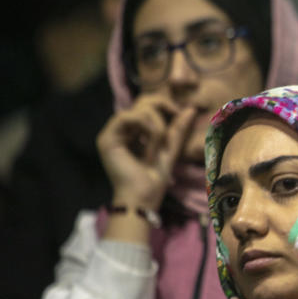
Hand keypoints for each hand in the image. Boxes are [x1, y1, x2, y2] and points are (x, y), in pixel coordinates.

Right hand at [97, 95, 196, 212]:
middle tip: (172, 128)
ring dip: (157, 127)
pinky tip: (150, 147)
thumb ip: (178, 128)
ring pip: (139, 109)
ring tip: (158, 147)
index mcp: (134, 130)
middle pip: (143, 101)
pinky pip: (129, 117)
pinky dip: (146, 130)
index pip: (148, 104)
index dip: (165, 104)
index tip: (179, 113)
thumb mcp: (171, 148)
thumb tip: (191, 108)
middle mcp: (121, 129)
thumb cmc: (155, 178)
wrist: (143, 197)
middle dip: (162, 109)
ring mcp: (112, 132)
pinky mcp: (106, 138)